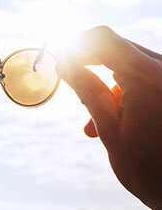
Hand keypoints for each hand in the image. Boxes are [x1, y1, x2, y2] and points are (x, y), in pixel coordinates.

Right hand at [56, 26, 161, 209]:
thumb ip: (87, 90)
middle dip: (92, 72)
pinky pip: (148, 78)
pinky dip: (128, 93)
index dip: (76, 45)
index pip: (104, 40)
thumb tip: (64, 63)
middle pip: (119, 51)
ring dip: (110, 88)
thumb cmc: (150, 169)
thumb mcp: (110, 130)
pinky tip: (120, 122)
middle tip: (77, 100)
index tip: (60, 62)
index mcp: (148, 78)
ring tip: (97, 126)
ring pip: (132, 66)